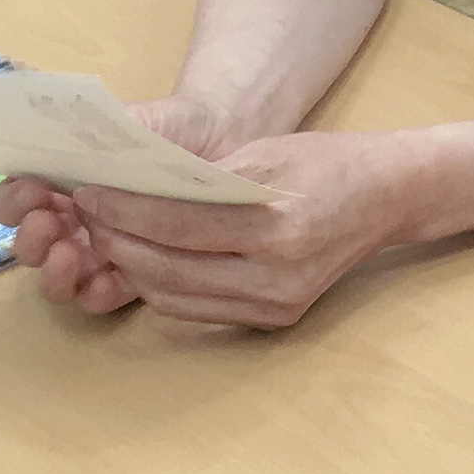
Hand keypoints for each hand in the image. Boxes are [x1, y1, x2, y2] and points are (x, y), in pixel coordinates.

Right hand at [0, 92, 239, 313]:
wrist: (224, 142)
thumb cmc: (171, 128)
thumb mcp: (132, 121)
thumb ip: (94, 129)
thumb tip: (59, 135)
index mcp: (61, 184)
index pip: (17, 200)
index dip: (14, 199)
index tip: (32, 189)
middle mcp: (72, 223)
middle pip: (30, 246)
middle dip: (30, 238)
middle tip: (47, 222)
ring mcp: (100, 254)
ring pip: (59, 280)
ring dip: (55, 271)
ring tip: (69, 252)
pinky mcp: (133, 278)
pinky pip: (101, 298)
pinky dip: (94, 293)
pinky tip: (103, 281)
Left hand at [0, 117, 414, 327]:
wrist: (386, 198)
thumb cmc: (327, 163)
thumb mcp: (266, 153)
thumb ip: (203, 179)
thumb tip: (132, 188)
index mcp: (279, 229)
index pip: (178, 226)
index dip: (124, 211)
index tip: (88, 192)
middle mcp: (276, 279)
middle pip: (169, 270)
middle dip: (117, 242)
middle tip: (87, 214)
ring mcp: (275, 306)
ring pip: (175, 298)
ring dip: (133, 268)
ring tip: (108, 234)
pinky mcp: (272, 320)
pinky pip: (197, 308)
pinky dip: (163, 284)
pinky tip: (144, 256)